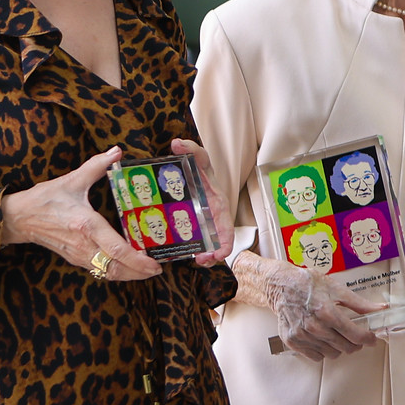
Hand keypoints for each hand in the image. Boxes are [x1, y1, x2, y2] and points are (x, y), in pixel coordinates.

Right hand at [2, 146, 159, 281]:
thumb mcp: (71, 180)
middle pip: (115, 267)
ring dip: (129, 275)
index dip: (136, 259)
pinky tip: (128, 267)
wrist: (18, 218)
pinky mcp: (74, 259)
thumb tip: (117, 151)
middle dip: (138, 272)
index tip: (153, 263)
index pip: (115, 248)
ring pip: (107, 273)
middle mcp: (84, 244)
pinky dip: (116, 272)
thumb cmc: (44, 199)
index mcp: (85, 225)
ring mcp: (78, 254)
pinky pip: (99, 271)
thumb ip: (96, 166)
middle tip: (157, 268)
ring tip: (148, 270)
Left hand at [169, 138, 233, 265]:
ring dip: (205, 256)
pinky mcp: (192, 228)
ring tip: (196, 260)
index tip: (219, 253)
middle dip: (214, 254)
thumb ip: (192, 150)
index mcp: (218, 204)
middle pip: (219, 241)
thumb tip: (178, 144)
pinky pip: (194, 243)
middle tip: (203, 260)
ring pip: (208, 245)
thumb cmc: (199, 168)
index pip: (227, 227)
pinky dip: (192, 251)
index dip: (226, 242)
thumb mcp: (197, 158)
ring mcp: (203, 224)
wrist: (191, 174)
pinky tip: (185, 255)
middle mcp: (213, 217)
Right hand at [264, 261, 387, 360]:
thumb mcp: (336, 289)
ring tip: (335, 334)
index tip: (372, 339)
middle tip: (354, 334)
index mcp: (327, 312)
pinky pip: (316, 357)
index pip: (356, 335)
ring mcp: (302, 336)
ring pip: (332, 354)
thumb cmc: (308, 284)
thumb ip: (360, 303)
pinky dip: (322, 350)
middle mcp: (314, 326)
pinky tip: (321, 337)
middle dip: (355, 343)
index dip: (368, 339)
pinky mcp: (292, 341)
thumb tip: (382, 308)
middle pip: (346, 347)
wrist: (280, 286)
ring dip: (338, 347)